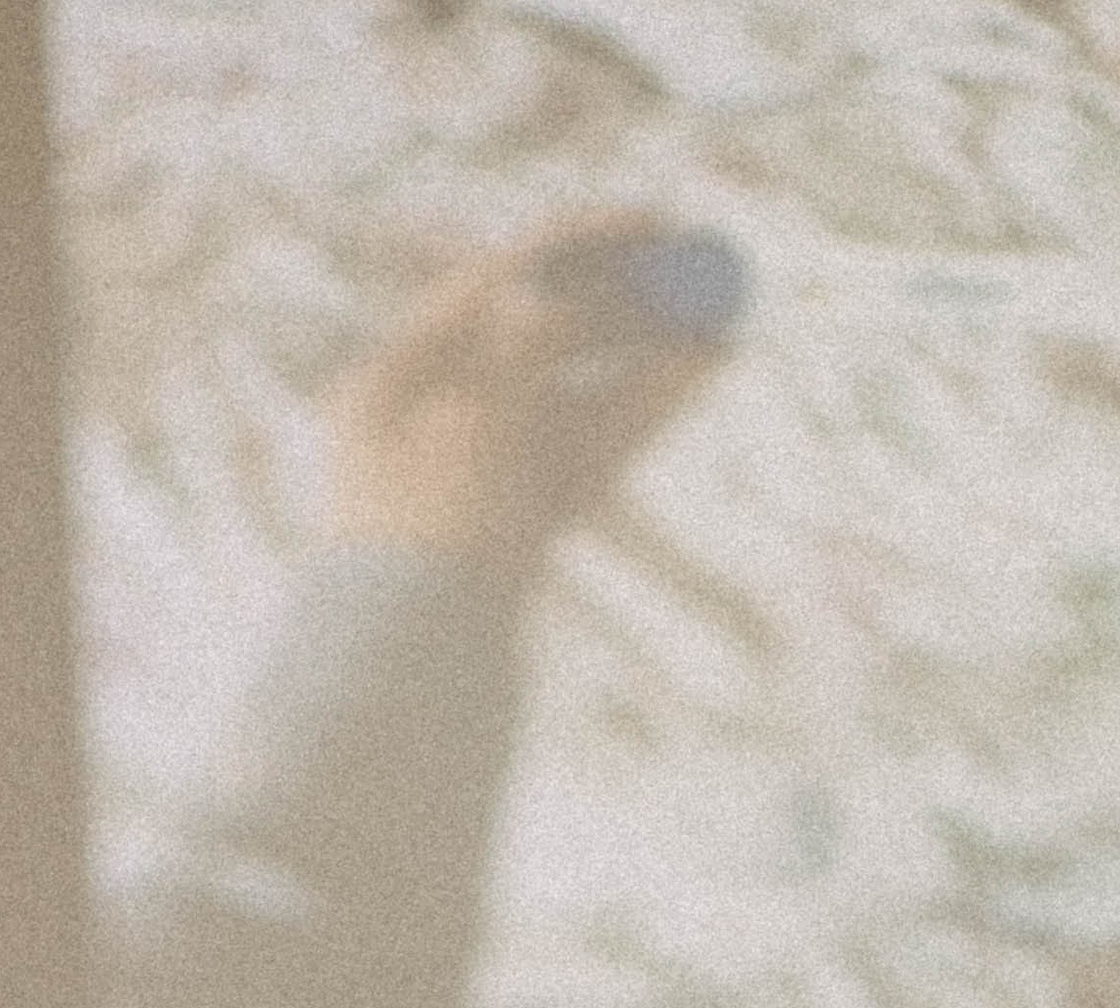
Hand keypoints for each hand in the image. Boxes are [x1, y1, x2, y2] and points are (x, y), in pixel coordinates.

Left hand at [326, 217, 730, 579]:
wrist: (409, 672)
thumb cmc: (429, 535)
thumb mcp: (477, 415)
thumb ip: (524, 340)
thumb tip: (558, 286)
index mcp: (399, 375)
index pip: (495, 280)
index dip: (579, 243)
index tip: (653, 222)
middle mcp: (438, 413)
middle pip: (540, 331)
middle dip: (624, 296)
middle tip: (700, 265)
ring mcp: (481, 472)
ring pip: (575, 389)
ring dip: (648, 348)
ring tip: (720, 317)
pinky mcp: (522, 524)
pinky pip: (586, 447)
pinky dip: (642, 403)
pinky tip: (700, 363)